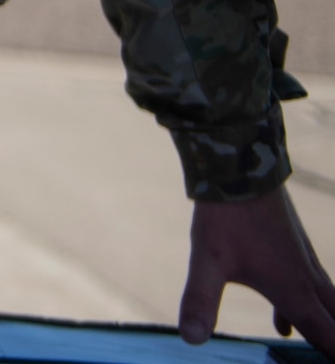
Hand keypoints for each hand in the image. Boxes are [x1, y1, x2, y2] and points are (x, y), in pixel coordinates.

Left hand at [182, 186, 334, 353]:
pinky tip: (283, 326)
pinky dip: (306, 311)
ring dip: (326, 328)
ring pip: (328, 305)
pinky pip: (310, 290)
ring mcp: (303, 263)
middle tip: (324, 356)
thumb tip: (191, 339)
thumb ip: (200, 301)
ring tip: (316, 351)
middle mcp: (307, 281)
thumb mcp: (208, 260)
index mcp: (295, 293)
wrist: (242, 167)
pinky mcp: (294, 249)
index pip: (330, 340)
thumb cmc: (225, 216)